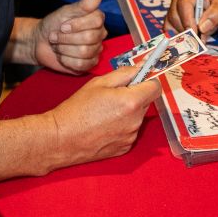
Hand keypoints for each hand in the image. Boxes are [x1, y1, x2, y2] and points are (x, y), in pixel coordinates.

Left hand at [33, 0, 107, 73]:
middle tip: (56, 36)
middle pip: (89, 38)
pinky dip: (67, 60)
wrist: (40, 41)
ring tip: (58, 45)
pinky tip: (62, 56)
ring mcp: (95, 50)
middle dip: (67, 38)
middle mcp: (99, 34)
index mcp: (96, 19)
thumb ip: (84, 4)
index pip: (96, 21)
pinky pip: (83, 65)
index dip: (77, 25)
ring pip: (85, 52)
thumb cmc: (53, 24)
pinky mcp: (89, 64)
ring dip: (65, 49)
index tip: (63, 25)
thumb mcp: (66, 11)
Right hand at [43, 66, 159, 168]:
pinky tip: (104, 126)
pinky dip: (122, 127)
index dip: (147, 81)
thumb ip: (124, 73)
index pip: (156, 87)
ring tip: (105, 113)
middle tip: (113, 96)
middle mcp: (135, 121)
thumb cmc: (77, 109)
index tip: (138, 80)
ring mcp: (131, 136)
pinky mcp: (125, 148)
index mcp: (131, 102)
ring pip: (137, 118)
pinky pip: (130, 132)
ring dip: (128, 113)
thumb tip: (141, 68)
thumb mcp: (99, 83)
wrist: (61, 138)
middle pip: (146, 102)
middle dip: (135, 96)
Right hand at [165, 0, 217, 36]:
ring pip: (170, 22)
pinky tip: (188, 36)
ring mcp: (172, 2)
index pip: (184, 4)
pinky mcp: (170, 13)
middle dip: (186, 30)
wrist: (217, 1)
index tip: (196, 34)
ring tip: (196, 37)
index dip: (188, 21)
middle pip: (175, 15)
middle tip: (198, 40)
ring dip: (183, 33)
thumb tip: (202, 28)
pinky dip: (177, 34)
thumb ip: (217, 14)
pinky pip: (168, 26)